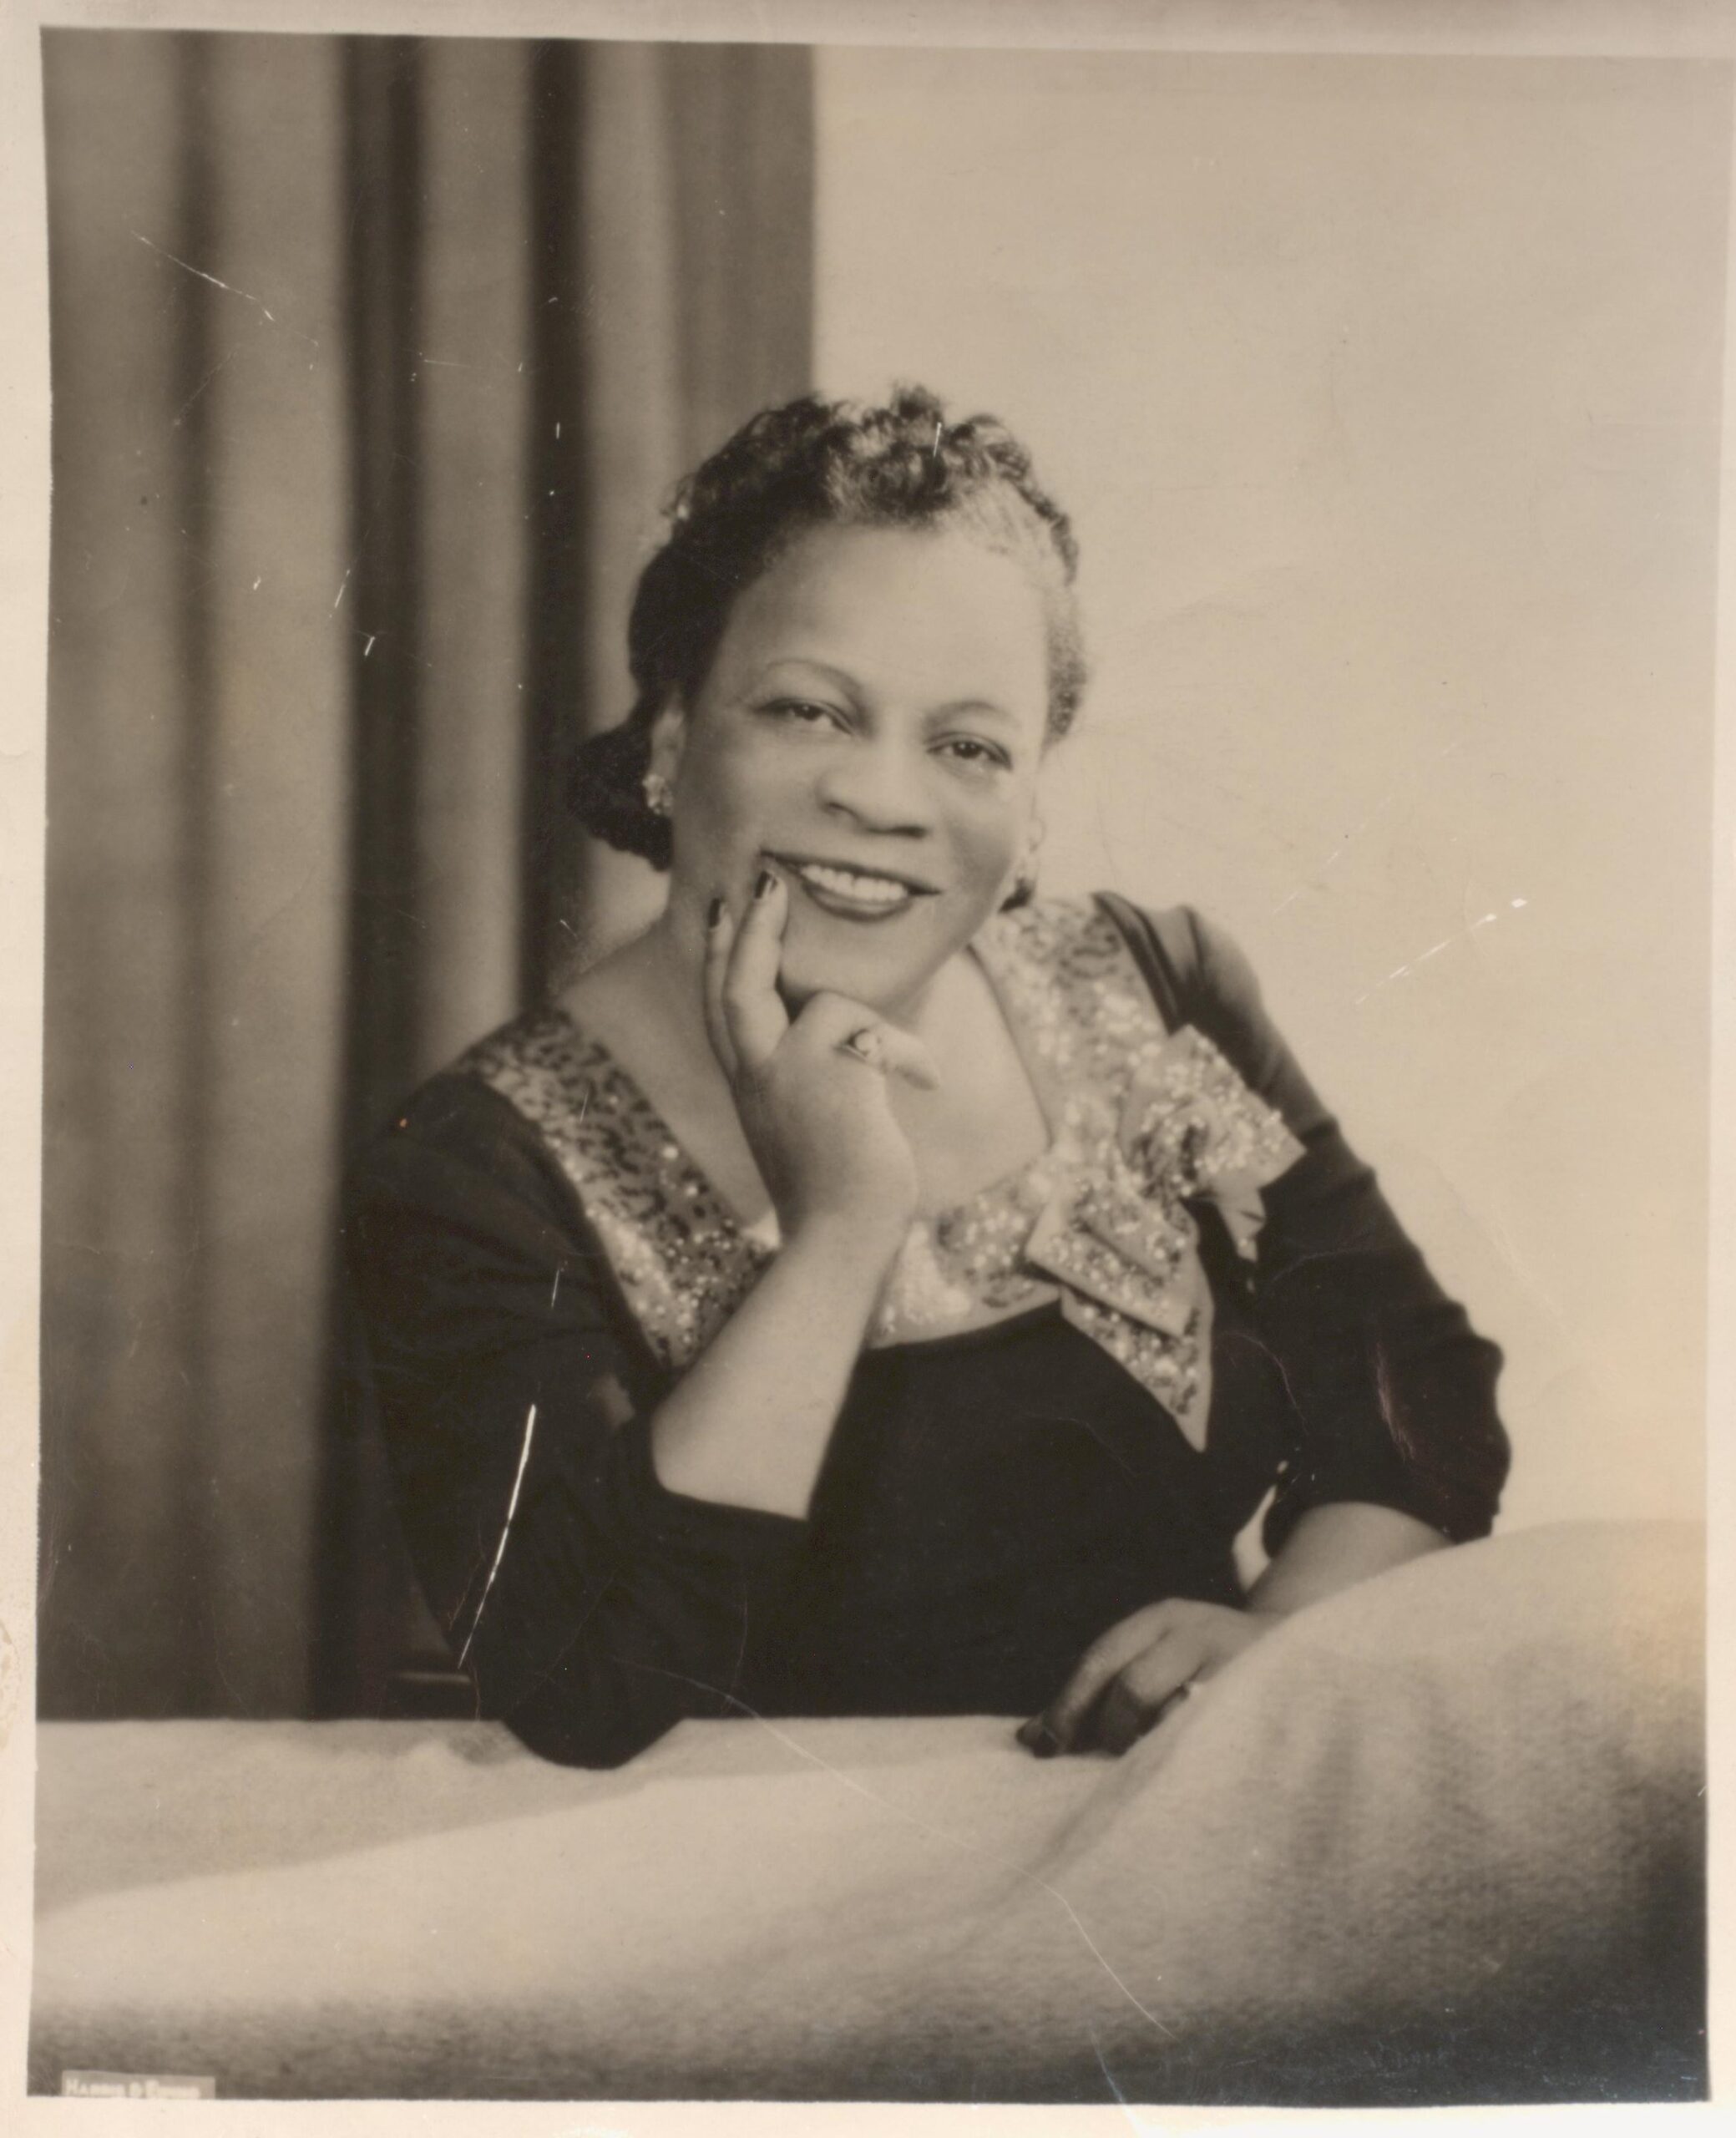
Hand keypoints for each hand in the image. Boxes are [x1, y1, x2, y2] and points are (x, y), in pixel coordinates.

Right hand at [703, 870, 935, 1249]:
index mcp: (749, 1084)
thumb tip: (847, 1036)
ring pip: (827, 1002)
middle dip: (752, 929)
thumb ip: (809, 1076)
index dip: (720, 959)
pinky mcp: (829, 1073)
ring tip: (917, 1072)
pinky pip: (877, 1033)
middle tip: (765, 881)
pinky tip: (928, 1088)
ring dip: (880, 1031)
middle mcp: (755, 1075)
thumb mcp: (810, 1125)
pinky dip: (911, 1058)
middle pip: (738, 985)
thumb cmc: (837, 1193)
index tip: (722, 913)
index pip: (722, 1009)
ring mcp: (786, 1072)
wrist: (839, 1240)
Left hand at [1017, 1598, 1280, 1757]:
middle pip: (1134, 1686)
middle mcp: (1196, 1631)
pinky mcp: (1260, 1696)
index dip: (1068, 1705)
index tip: (1042, 1746)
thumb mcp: (1156, 1655)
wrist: (1302, 1648)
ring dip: (1151, 1747)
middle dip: (1113, 1731)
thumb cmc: (1204, 1666)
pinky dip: (1187, 1755)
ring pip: (1174, 1715)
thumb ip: (1103, 1688)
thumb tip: (1031, 1737)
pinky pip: (1212, 1734)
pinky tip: (1179, 1773)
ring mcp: (1233, 1662)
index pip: (1101, 1659)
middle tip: (1109, 1758)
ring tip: (1147, 1767)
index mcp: (1162, 1618)